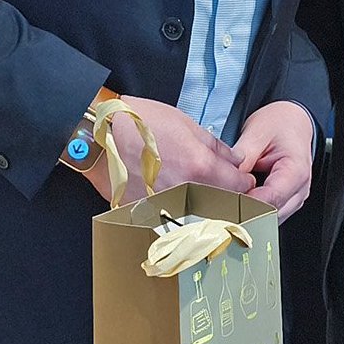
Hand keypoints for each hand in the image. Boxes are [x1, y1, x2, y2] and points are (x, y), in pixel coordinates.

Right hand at [81, 96, 248, 203]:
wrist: (99, 137)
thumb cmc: (139, 123)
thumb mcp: (185, 123)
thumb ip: (215, 146)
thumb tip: (234, 160)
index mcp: (200, 166)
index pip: (238, 186)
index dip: (245, 183)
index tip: (243, 181)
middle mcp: (187, 191)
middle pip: (222, 205)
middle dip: (229, 199)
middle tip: (225, 190)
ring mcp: (167, 206)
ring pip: (200, 216)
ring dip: (206, 209)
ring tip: (201, 196)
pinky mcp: (149, 215)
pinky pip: (174, 220)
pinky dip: (181, 215)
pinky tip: (177, 203)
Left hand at [233, 101, 317, 218]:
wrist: (293, 120)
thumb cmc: (280, 124)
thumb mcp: (257, 134)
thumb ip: (242, 159)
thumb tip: (225, 180)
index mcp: (295, 172)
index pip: (269, 201)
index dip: (244, 204)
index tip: (222, 202)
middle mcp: (299, 191)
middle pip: (269, 215)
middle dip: (243, 211)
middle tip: (217, 203)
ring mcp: (294, 199)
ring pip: (267, 220)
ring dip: (247, 213)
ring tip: (225, 201)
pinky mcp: (286, 201)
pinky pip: (267, 214)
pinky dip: (252, 210)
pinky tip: (236, 202)